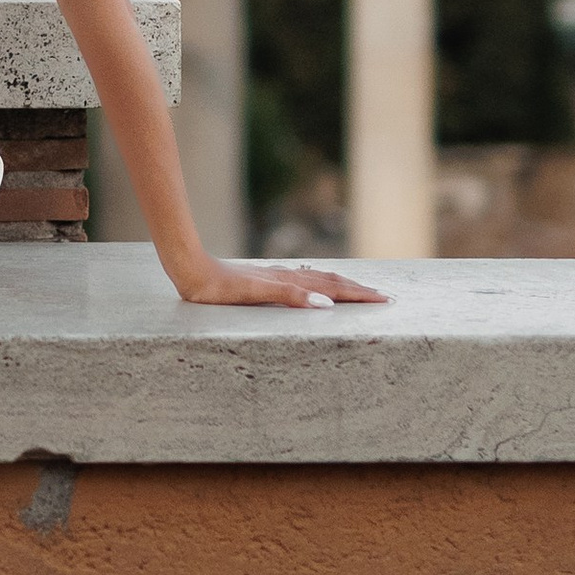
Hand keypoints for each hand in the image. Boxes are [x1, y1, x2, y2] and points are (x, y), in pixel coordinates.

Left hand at [171, 256, 387, 308]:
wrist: (190, 271)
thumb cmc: (218, 288)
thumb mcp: (253, 294)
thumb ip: (289, 297)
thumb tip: (325, 304)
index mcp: (288, 283)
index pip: (333, 288)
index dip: (360, 295)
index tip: (384, 300)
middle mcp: (285, 277)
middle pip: (331, 281)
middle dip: (358, 290)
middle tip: (384, 297)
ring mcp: (275, 277)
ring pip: (317, 279)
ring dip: (341, 285)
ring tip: (359, 290)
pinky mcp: (263, 280)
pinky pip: (301, 280)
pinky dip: (318, 283)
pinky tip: (313, 286)